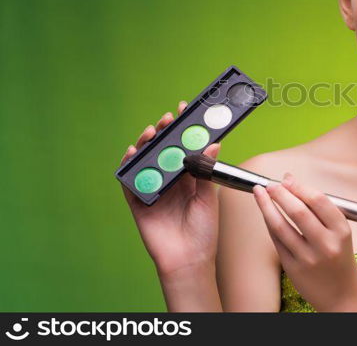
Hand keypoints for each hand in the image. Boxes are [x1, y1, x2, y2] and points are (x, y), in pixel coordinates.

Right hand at [119, 101, 221, 277]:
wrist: (189, 260)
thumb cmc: (203, 231)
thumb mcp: (210, 197)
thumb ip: (207, 171)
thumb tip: (214, 143)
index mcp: (189, 176)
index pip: (185, 146)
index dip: (184, 128)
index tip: (186, 109)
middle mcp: (170, 180)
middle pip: (163, 149)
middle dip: (164, 132)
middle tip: (169, 119)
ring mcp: (154, 189)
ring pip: (146, 161)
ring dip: (146, 144)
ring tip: (153, 132)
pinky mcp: (138, 202)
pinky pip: (130, 181)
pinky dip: (129, 166)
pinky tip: (133, 154)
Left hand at [252, 173, 356, 311]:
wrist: (343, 294)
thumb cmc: (339, 257)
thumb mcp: (339, 232)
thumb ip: (318, 208)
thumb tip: (290, 181)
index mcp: (341, 231)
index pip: (318, 200)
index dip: (299, 187)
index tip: (287, 180)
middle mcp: (326, 244)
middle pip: (298, 211)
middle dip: (280, 194)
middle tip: (270, 184)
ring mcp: (309, 259)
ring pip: (281, 227)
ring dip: (266, 206)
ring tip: (260, 193)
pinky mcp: (294, 269)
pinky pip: (276, 242)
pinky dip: (269, 224)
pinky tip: (266, 214)